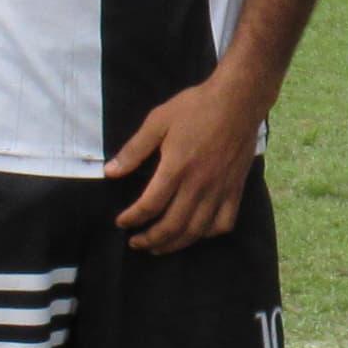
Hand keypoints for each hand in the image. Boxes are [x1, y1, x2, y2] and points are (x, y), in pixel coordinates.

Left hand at [106, 67, 266, 251]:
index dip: (132, 219)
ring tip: (159, 247)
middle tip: (136, 243)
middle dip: (150, 240)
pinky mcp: (235, 189)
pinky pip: (223, 223)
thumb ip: (134, 149)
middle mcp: (199, 184)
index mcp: (176, 168)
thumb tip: (110, 172)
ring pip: (196, 231)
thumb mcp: (158, 121)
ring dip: (175, 244)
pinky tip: (196, 233)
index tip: (121, 223)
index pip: (150, 206)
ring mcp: (220, 189)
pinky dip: (208, 234)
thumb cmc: (195, 107)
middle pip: (172, 226)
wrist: (238, 101)